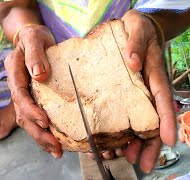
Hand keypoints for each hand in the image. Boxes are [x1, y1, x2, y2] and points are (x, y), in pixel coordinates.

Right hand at [4, 24, 62, 157]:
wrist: (35, 38)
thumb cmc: (36, 37)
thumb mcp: (36, 40)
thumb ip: (36, 55)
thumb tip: (40, 75)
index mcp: (16, 73)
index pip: (21, 95)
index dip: (32, 110)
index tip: (45, 120)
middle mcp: (18, 87)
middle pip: (24, 114)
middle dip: (38, 132)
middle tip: (55, 146)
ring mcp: (25, 94)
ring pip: (28, 121)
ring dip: (42, 137)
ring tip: (57, 151)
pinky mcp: (35, 99)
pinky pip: (36, 118)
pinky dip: (45, 132)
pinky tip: (55, 142)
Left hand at [121, 10, 176, 172]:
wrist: (137, 31)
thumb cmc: (140, 30)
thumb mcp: (139, 29)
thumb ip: (137, 44)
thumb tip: (133, 62)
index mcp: (156, 78)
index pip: (164, 101)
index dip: (167, 121)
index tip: (168, 140)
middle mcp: (150, 92)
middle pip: (155, 121)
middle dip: (151, 145)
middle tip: (142, 164)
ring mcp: (140, 97)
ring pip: (142, 125)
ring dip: (136, 145)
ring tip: (125, 158)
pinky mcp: (128, 97)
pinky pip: (128, 118)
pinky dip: (122, 134)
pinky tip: (112, 145)